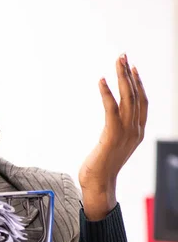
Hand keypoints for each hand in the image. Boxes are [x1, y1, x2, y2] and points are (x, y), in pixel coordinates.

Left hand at [78, 54, 147, 220]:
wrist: (98, 185)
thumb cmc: (100, 168)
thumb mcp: (112, 146)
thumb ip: (115, 132)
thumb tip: (111, 122)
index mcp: (137, 132)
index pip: (142, 102)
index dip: (138, 84)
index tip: (131, 68)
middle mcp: (135, 130)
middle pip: (136, 95)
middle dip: (129, 74)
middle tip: (123, 56)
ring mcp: (126, 133)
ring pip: (127, 98)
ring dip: (122, 77)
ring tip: (117, 61)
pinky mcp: (112, 135)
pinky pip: (111, 109)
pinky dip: (107, 93)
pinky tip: (101, 80)